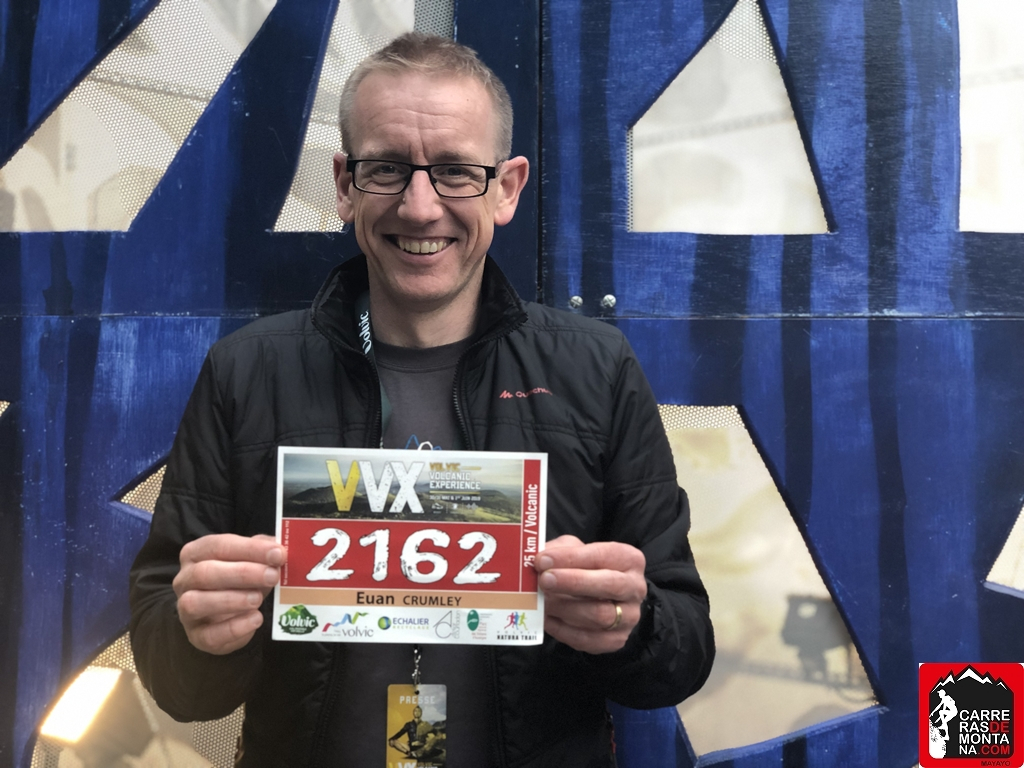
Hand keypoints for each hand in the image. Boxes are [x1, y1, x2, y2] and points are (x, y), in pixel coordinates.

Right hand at [173, 533, 284, 654]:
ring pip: (196, 603)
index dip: (250, 549)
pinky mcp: (196, 636)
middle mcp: (185, 580)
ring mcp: (185, 610)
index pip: (218, 546)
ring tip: (258, 599)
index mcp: (196, 553)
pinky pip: (209, 635)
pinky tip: (255, 619)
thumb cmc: (239, 580)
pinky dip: (234, 628)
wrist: (227, 616)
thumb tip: (278, 550)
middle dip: (242, 573)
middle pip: (205, 573)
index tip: (278, 554)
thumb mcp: (251, 560)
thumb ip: (263, 552)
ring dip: (231, 600)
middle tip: (272, 576)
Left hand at [535, 535, 646, 653]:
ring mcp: (629, 617)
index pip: (601, 556)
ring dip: (564, 608)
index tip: (542, 560)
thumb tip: (539, 561)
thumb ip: (558, 552)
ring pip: (598, 615)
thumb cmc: (583, 567)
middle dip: (573, 582)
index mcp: (629, 559)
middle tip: (544, 580)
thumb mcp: (573, 550)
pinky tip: (546, 619)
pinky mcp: (616, 640)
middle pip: (608, 585)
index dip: (570, 558)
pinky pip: (588, 639)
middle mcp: (635, 588)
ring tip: (541, 601)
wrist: (596, 596)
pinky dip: (563, 630)